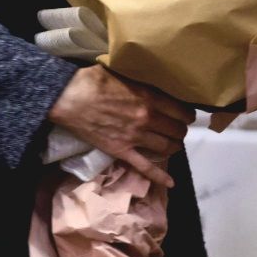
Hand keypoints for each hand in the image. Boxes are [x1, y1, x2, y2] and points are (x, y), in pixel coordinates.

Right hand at [48, 66, 194, 187]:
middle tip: (177, 129)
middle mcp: (147, 118)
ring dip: (173, 146)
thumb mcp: (124, 73)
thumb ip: (141, 80)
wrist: (69, 98)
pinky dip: (160, 176)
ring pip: (167, 147)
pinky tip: (171, 183)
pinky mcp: (122, 151)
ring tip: (173, 145)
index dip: (187, 114)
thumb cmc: (93, 80)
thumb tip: (152, 77)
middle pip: (177, 130)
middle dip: (180, 131)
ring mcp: (135, 137)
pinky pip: (145, 167)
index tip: (186, 115)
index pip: (181, 111)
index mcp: (149, 97)